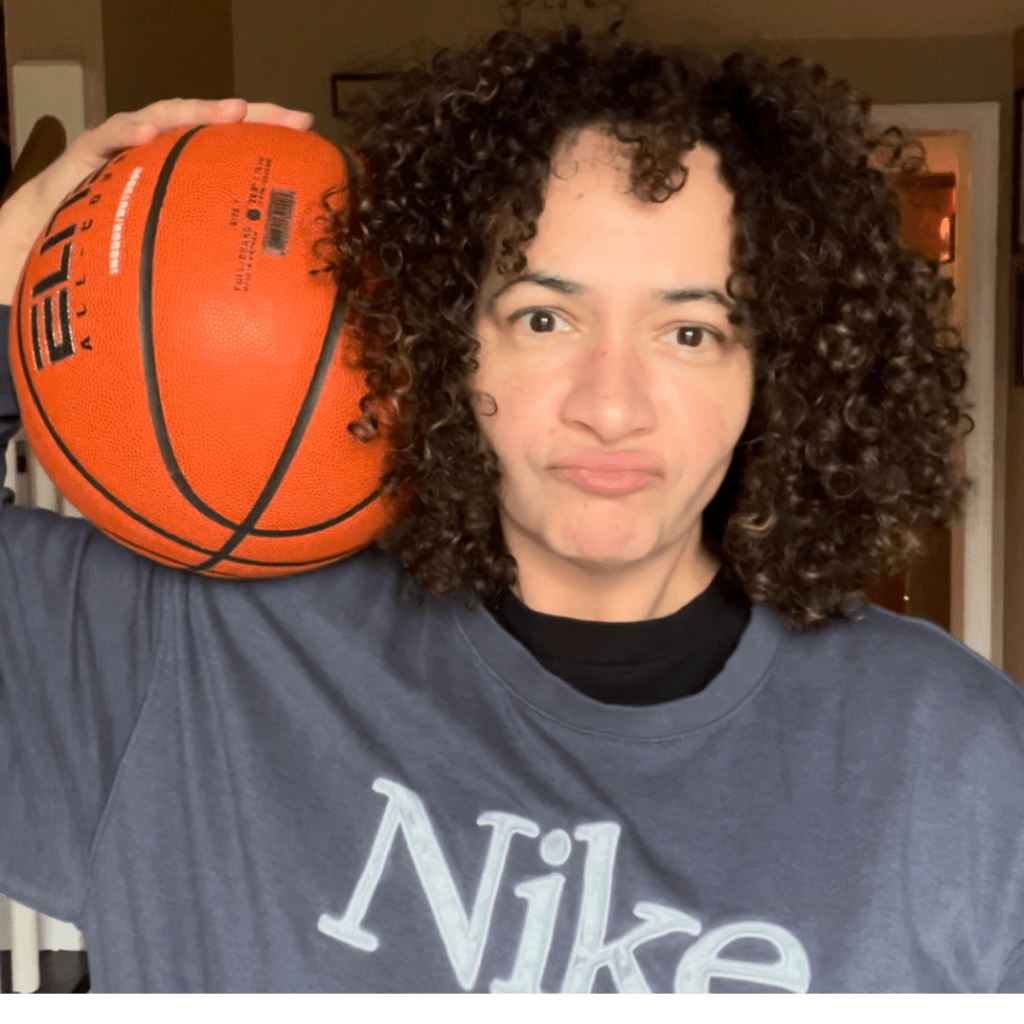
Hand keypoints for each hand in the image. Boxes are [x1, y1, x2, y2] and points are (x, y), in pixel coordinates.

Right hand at [0, 98, 313, 304]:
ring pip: (167, 119)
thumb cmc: (112, 263)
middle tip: (293, 118)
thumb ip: (209, 283)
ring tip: (235, 112)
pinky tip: (149, 133)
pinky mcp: (87, 154)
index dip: (270, 146)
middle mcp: (160, 159)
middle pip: (211, 129)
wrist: (41, 252)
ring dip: (201, 112)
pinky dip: (129, 131)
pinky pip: (108, 138)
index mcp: (186, 182)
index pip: (233, 155)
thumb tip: (260, 327)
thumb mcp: (172, 273)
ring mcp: (126, 151)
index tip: (312, 144)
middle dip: (253, 117)